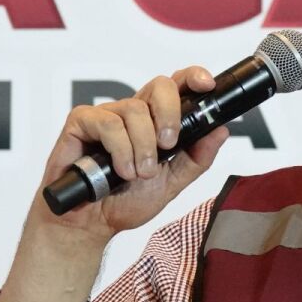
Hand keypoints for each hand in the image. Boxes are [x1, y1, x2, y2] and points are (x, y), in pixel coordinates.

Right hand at [33, 65, 228, 240]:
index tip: (207, 85)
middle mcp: (132, 112)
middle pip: (159, 85)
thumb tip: (221, 130)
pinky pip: (107, 123)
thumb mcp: (173, 182)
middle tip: (168, 145)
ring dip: (142, 146)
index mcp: (156, 121)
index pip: (176, 86)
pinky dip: (120, 150)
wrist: (92, 224)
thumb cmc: (127, 200)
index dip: (192, 77)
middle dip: (170, 114)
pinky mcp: (81, 122)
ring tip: (139, 174)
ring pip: (134, 109)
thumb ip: (197, 158)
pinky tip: (120, 171)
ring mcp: (106, 114)